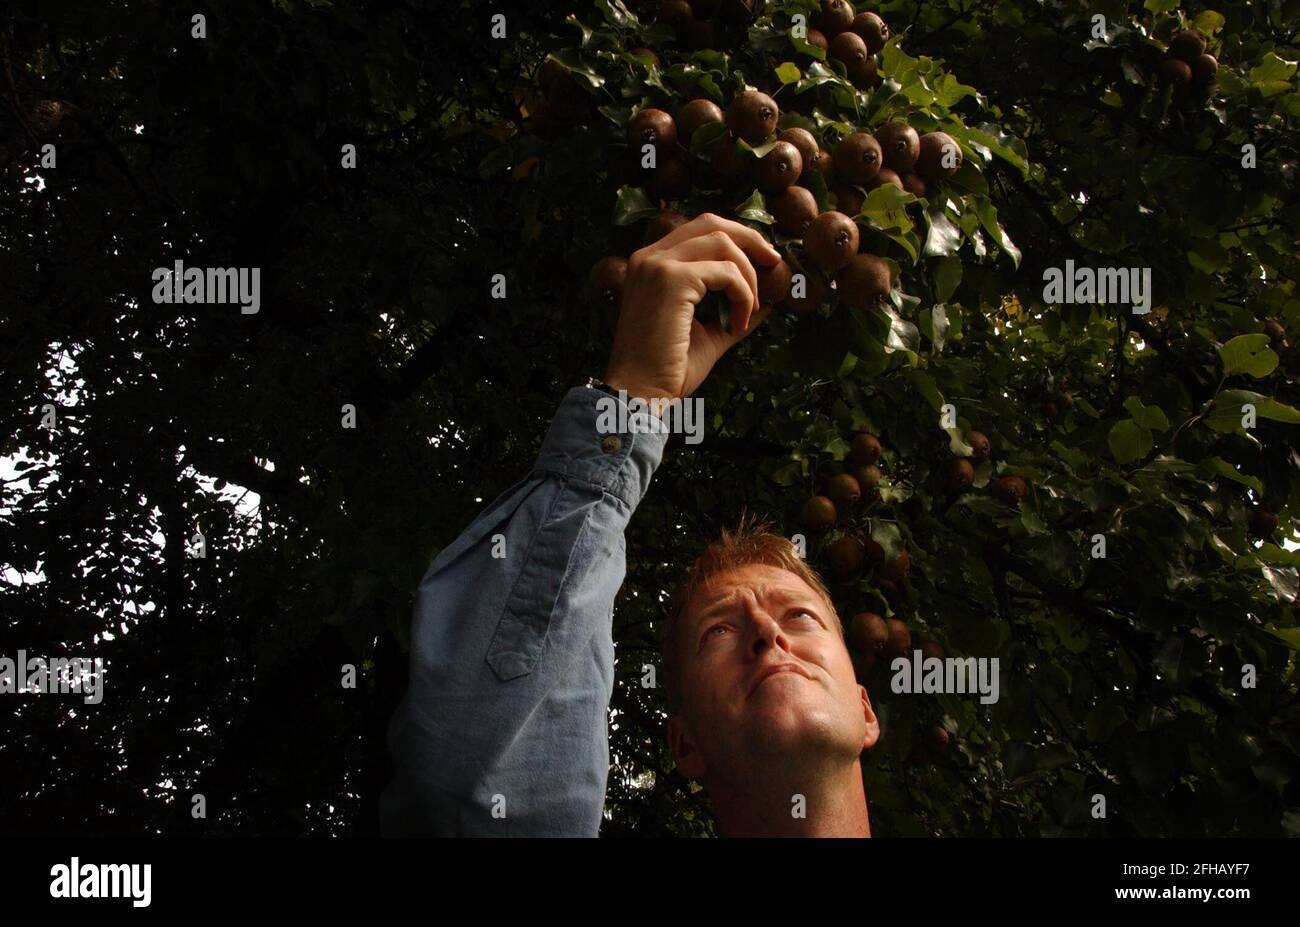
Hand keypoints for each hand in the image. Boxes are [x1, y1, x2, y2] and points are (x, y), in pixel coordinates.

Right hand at [604, 213, 782, 407]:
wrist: (641, 392)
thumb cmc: (668, 369)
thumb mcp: (708, 332)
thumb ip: (733, 310)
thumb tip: (768, 301)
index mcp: (652, 263)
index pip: (699, 230)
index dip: (736, 239)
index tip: (763, 261)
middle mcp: (650, 256)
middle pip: (712, 223)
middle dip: (750, 240)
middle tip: (773, 263)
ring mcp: (658, 265)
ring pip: (723, 243)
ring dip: (748, 275)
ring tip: (750, 308)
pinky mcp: (671, 280)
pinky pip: (726, 272)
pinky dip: (742, 294)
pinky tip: (737, 324)